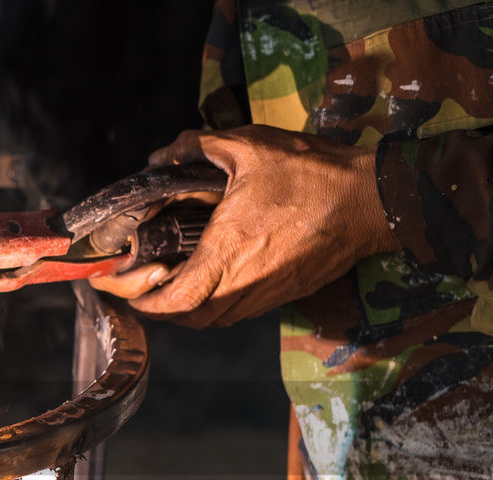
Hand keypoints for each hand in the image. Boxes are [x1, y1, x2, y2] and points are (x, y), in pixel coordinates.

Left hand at [87, 125, 399, 326]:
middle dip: (158, 307)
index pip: (173, 301)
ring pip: (213, 319)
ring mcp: (266, 294)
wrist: (373, 201)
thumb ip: (197, 148)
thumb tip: (161, 155)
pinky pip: (238, 311)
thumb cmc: (312, 174)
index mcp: (227, 253)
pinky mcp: (285, 294)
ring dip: (186, 308)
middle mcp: (243, 284)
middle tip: (139, 284)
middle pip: (188, 318)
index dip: (141, 301)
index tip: (120, 288)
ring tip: (168, 282)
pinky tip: (209, 277)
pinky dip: (214, 303)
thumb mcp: (249, 147)